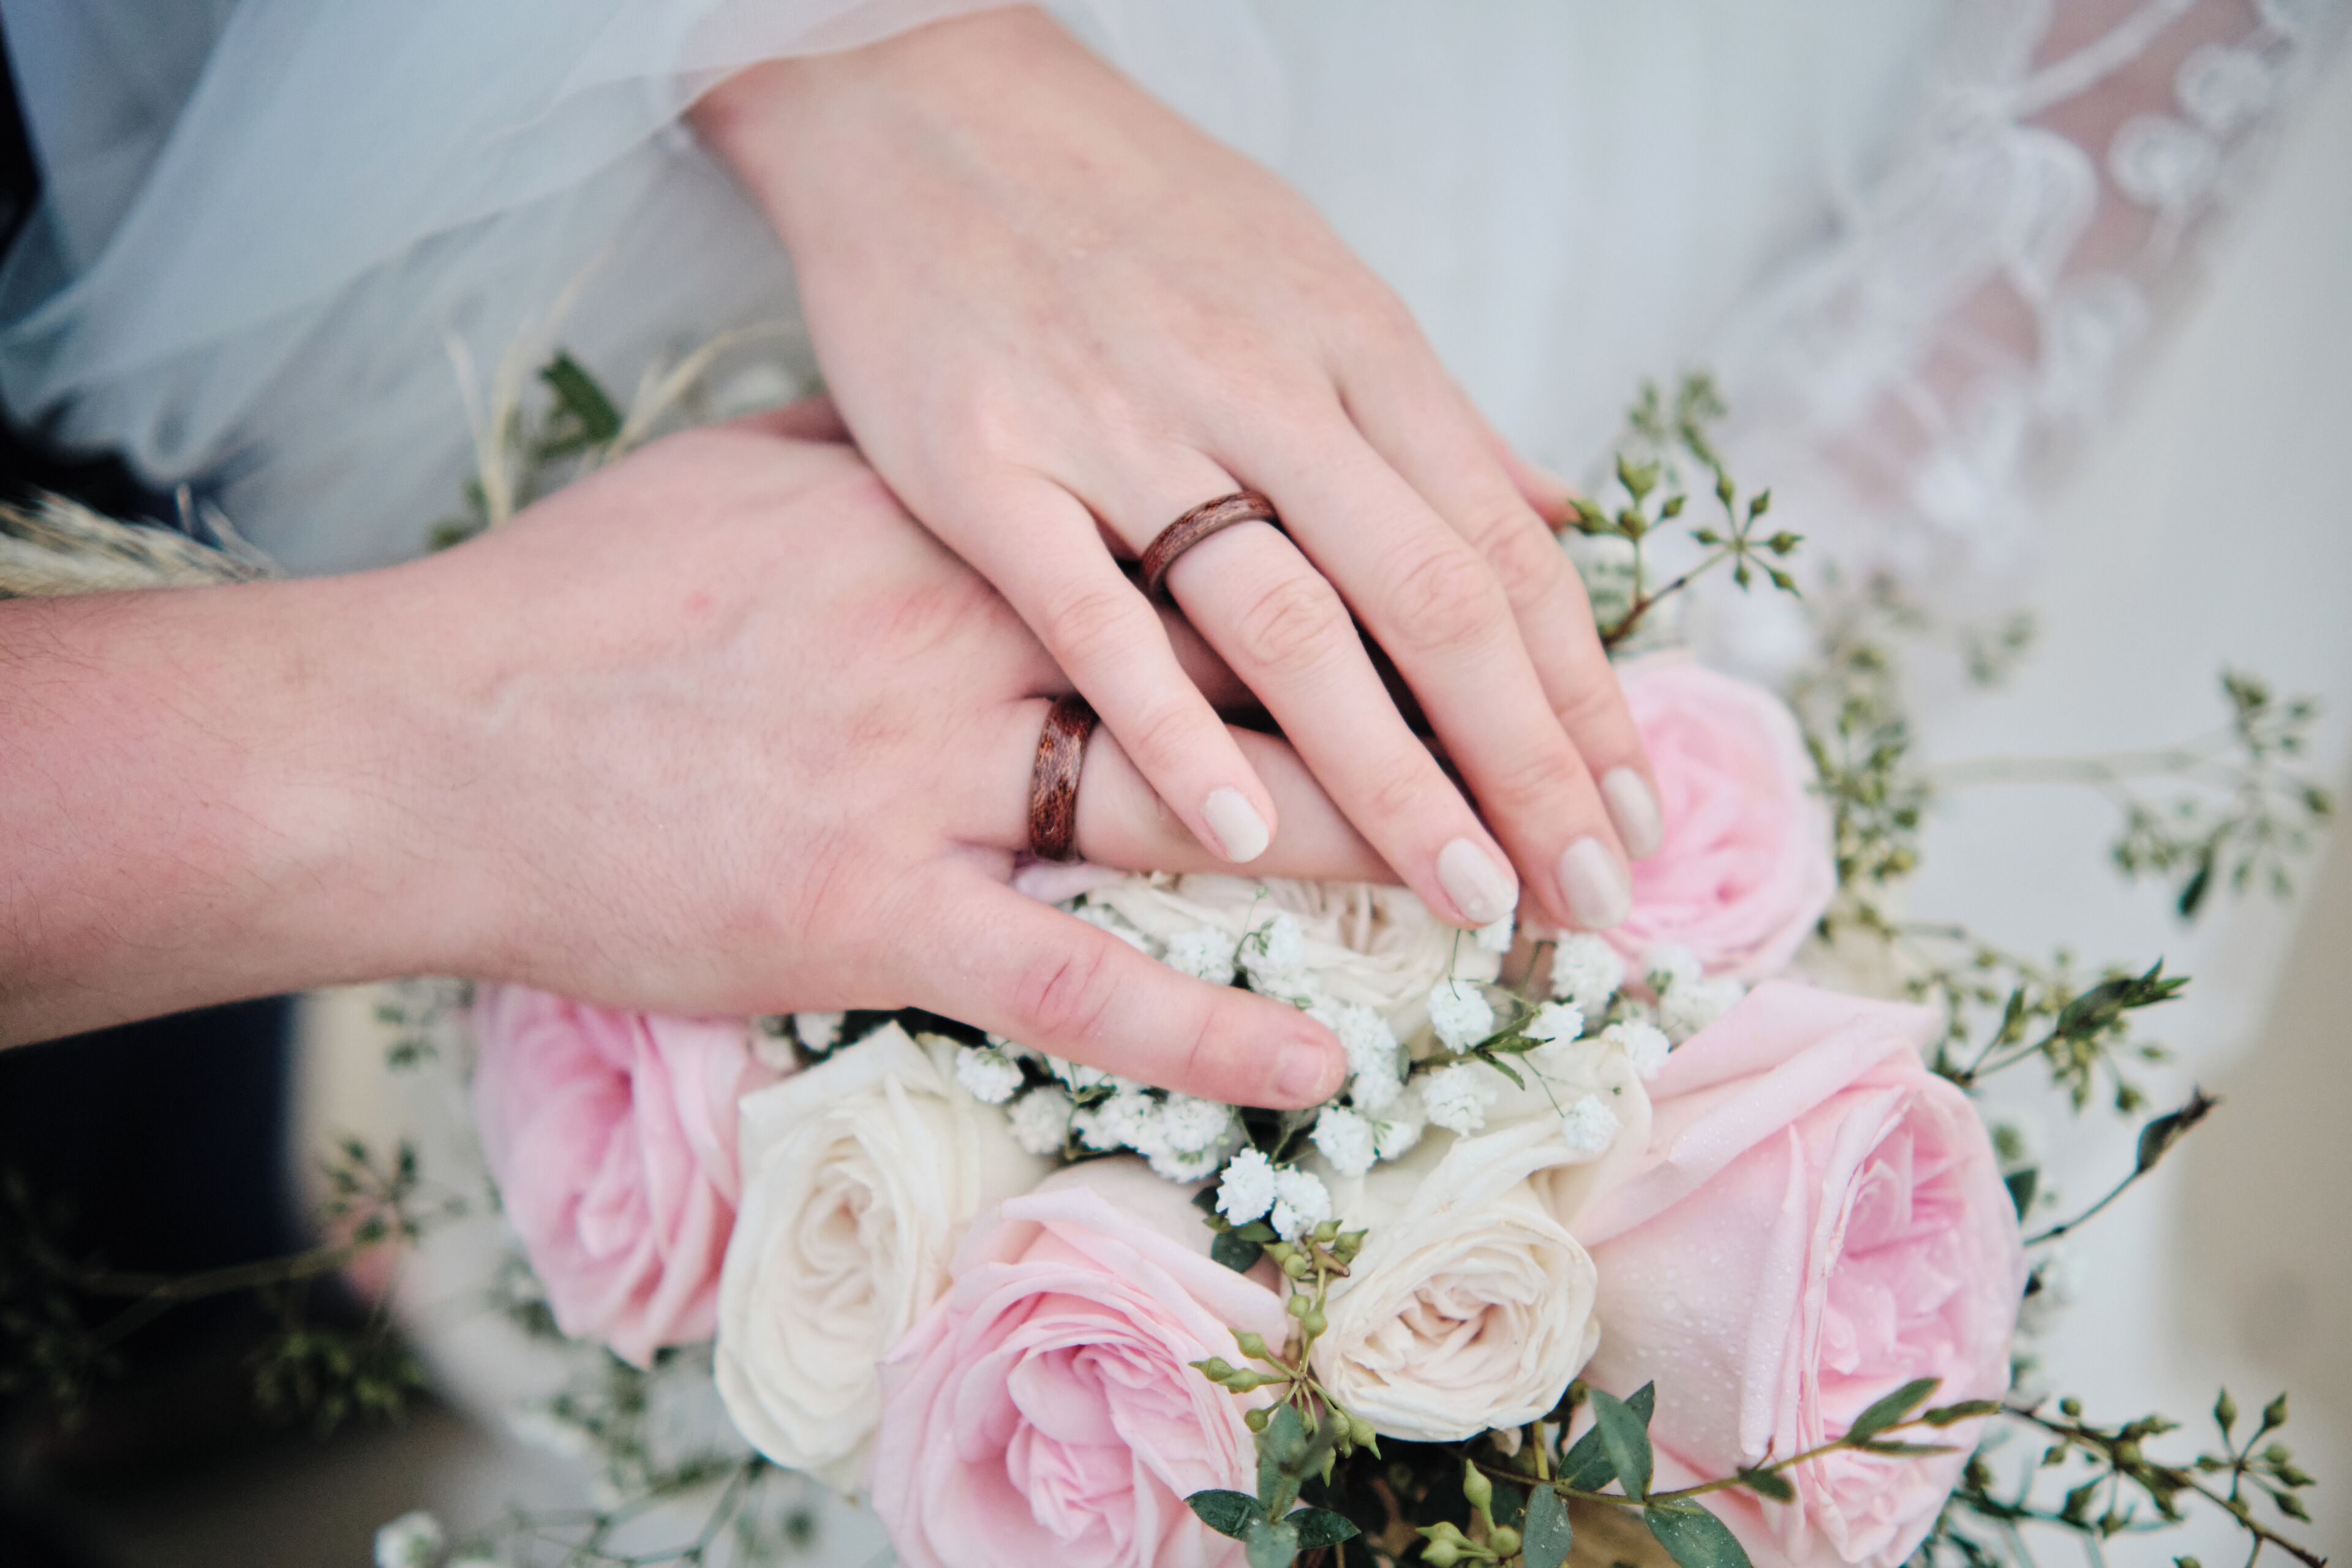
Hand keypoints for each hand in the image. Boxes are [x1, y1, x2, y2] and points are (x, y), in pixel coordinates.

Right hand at [1, 415, 1368, 1104]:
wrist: (433, 732)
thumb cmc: (595, 600)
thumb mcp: (768, 479)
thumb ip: (920, 474)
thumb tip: (1033, 460)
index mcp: (963, 522)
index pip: (1201, 537)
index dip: (1353, 569)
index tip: (1468, 599)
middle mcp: (972, 635)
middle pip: (1239, 659)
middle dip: (1411, 706)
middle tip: (1541, 755)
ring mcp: (926, 779)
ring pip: (1192, 807)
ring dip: (1361, 847)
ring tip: (1498, 891)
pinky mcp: (870, 915)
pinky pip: (1069, 980)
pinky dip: (1199, 1026)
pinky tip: (1314, 1057)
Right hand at [694, 7, 1661, 937]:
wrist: (922, 103)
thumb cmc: (1134, 213)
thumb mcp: (1314, 282)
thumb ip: (1432, 418)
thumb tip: (1564, 511)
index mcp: (1354, 345)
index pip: (1506, 544)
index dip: (1585, 691)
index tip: (1637, 815)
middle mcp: (1263, 385)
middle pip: (1433, 596)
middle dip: (1529, 761)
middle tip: (1591, 899)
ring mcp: (1123, 424)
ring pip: (1290, 620)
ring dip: (1390, 776)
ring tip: (1464, 895)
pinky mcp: (987, 461)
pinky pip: (1093, 617)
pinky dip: (1172, 730)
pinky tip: (1239, 838)